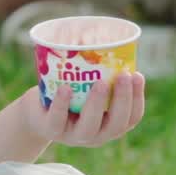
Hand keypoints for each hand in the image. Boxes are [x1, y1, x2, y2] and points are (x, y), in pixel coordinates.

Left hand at [18, 71, 146, 148]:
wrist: (38, 112)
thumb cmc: (72, 94)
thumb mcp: (90, 87)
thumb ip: (104, 72)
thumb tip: (113, 38)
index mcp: (111, 125)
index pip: (132, 117)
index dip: (138, 98)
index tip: (138, 75)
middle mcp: (96, 135)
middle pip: (116, 124)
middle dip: (122, 99)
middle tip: (124, 75)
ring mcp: (73, 136)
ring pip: (89, 126)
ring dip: (97, 103)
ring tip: (101, 82)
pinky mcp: (51, 130)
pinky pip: (57, 120)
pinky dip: (62, 104)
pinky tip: (66, 88)